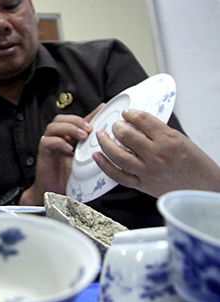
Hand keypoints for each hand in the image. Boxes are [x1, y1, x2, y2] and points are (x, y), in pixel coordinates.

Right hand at [20, 104, 102, 204]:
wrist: (55, 192)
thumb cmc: (69, 177)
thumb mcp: (85, 159)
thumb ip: (93, 147)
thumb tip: (108, 139)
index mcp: (67, 138)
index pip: (76, 120)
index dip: (89, 113)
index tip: (103, 109)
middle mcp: (57, 138)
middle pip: (61, 119)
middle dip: (76, 121)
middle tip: (89, 129)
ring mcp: (48, 145)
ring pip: (53, 127)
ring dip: (69, 129)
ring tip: (81, 136)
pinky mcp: (43, 153)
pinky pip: (47, 141)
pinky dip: (59, 142)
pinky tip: (69, 149)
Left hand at [92, 108, 219, 197]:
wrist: (203, 188)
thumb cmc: (194, 164)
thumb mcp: (180, 140)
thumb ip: (158, 132)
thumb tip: (136, 123)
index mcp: (169, 140)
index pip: (143, 120)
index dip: (131, 114)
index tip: (127, 113)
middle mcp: (157, 155)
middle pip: (126, 136)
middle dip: (116, 126)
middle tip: (115, 125)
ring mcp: (147, 171)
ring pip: (118, 155)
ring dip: (105, 143)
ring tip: (101, 135)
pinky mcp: (142, 185)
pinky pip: (118, 175)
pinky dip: (104, 165)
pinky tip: (97, 155)